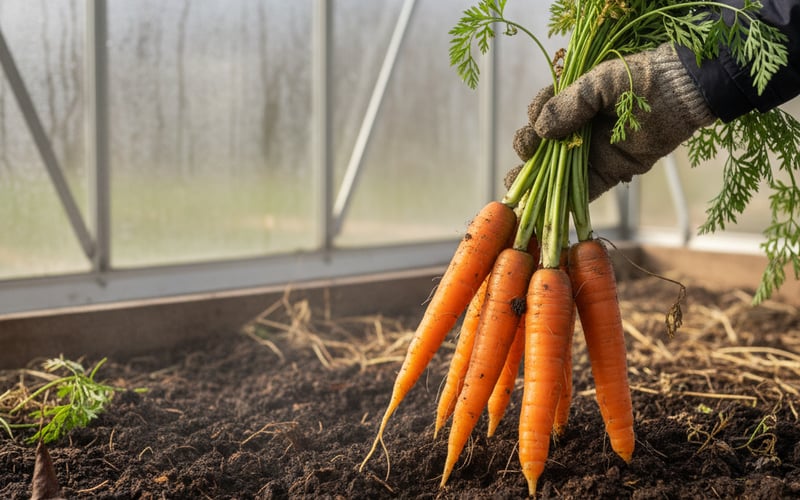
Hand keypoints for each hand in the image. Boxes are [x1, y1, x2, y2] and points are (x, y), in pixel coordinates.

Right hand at [512, 43, 716, 199]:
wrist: (680, 94)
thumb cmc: (640, 79)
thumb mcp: (599, 82)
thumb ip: (570, 103)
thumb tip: (540, 128)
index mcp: (572, 103)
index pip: (540, 113)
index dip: (533, 118)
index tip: (536, 119)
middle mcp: (577, 129)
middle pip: (541, 144)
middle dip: (527, 148)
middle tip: (527, 148)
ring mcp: (591, 152)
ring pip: (555, 169)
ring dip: (536, 179)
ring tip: (519, 184)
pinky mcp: (608, 172)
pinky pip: (582, 189)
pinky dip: (564, 200)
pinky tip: (546, 204)